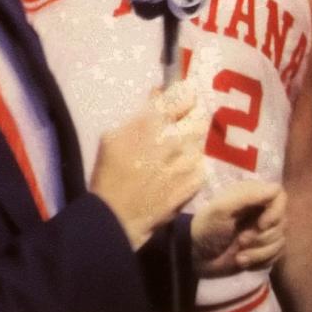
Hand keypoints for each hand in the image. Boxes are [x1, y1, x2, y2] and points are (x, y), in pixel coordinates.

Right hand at [90, 82, 205, 250]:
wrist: (115, 220)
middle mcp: (174, 137)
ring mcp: (188, 160)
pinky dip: (193, 164)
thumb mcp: (114, 136)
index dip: (184, 96)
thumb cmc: (109, 176)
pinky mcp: (196, 180)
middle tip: (180, 126)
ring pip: (201, 138)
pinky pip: (202, 162)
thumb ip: (142, 111)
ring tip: (174, 154)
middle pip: (200, 113)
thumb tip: (160, 91)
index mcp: (151, 122)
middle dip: (192, 117)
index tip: (180, 101)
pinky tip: (177, 173)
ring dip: (191, 142)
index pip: (186, 93)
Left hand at [192, 180, 286, 276]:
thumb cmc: (207, 228)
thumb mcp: (222, 209)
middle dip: (261, 237)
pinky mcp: (263, 250)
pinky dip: (261, 261)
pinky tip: (244, 262)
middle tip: (240, 242)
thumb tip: (275, 191)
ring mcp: (264, 232)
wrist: (195, 258)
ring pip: (280, 240)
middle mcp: (262, 211)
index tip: (261, 225)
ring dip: (259, 252)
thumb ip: (248, 196)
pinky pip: (276, 255)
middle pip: (281, 221)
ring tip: (239, 257)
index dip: (275, 211)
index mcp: (254, 196)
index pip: (280, 195)